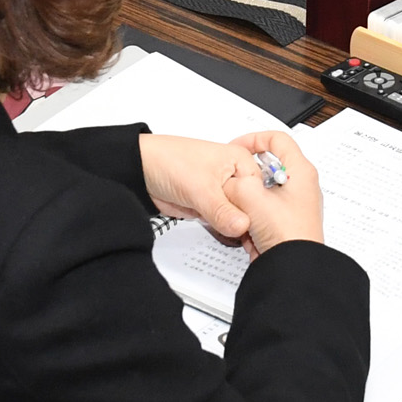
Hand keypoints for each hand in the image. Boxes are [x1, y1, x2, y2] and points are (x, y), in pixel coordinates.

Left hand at [138, 134, 255, 239]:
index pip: (262, 192)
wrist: (140, 171)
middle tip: (249, 239)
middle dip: (248, 222)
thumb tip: (243, 226)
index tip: (259, 229)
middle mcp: (234, 176)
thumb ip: (222, 211)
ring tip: (240, 240)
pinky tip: (226, 236)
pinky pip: (223, 222)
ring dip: (235, 228)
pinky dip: (223, 230)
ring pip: (238, 217)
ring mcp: (222, 192)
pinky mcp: (210, 206)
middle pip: (252, 206)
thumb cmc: (168, 161)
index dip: (260, 212)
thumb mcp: (200, 188)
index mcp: (240, 161)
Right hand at [221, 128, 324, 254]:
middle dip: (245, 180)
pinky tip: (246, 231)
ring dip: (245, 203)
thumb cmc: (288, 234)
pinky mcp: (285, 225)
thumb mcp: (252, 198)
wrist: (294, 269)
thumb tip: (227, 182)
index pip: (277, 139)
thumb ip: (235, 182)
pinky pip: (262, 215)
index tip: (237, 149)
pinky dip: (250, 220)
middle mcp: (301, 187)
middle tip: (234, 186)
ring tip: (240, 212)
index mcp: (300, 172)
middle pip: (266, 170)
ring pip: (261, 194)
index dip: (253, 139)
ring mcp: (294, 208)